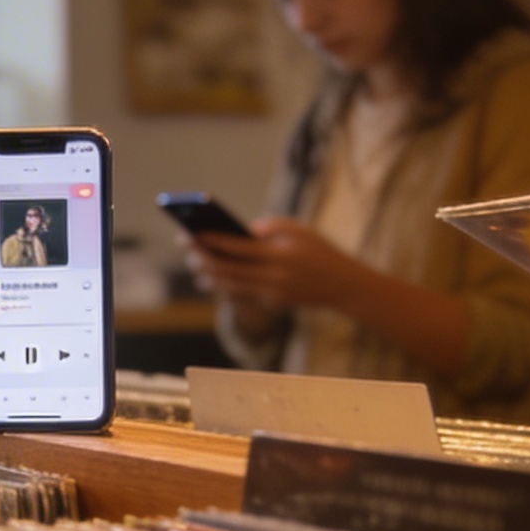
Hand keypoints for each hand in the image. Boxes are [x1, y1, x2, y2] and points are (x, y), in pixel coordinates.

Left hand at [186, 218, 368, 309]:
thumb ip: (271, 226)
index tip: (192, 233)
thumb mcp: (300, 230)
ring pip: (232, 286)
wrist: (343, 285)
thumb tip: (242, 232)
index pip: (238, 248)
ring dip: (210, 275)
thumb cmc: (319, 251)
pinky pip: (243, 295)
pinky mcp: (273, 304)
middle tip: (186, 247)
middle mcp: (274, 277)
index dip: (212, 241)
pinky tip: (212, 279)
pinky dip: (226, 287)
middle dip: (204, 258)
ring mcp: (273, 294)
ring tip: (195, 264)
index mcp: (280, 254)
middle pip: (229, 269)